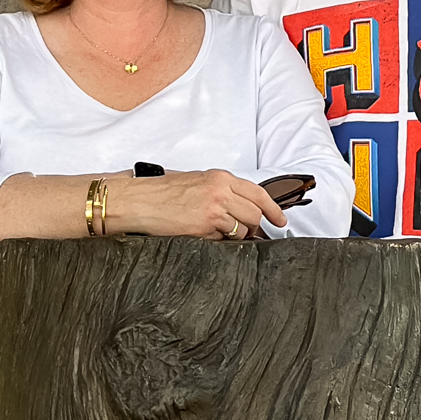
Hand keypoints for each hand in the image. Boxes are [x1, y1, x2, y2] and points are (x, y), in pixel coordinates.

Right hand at [108, 169, 286, 239]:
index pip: (258, 193)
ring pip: (243, 229)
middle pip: (255, 214)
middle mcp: (220, 192)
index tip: (280, 220)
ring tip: (222, 234)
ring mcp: (213, 211)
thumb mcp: (197, 181)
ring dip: (238, 236)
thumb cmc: (162, 192)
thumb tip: (242, 207)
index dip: (273, 209)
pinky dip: (220, 241)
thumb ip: (221, 191)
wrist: (140, 200)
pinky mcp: (204, 228)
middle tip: (250, 233)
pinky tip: (206, 235)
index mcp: (220, 178)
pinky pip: (223, 240)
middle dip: (255, 227)